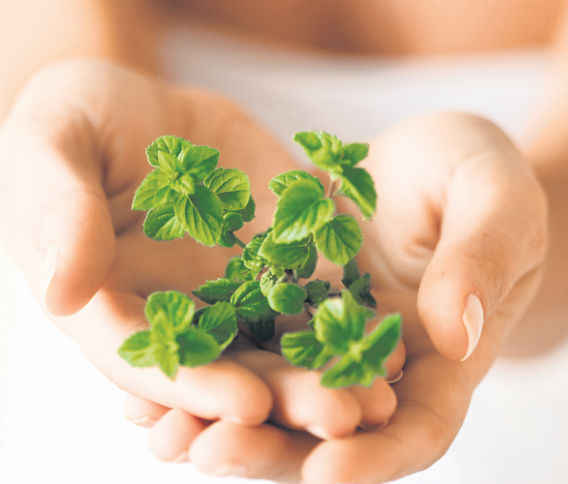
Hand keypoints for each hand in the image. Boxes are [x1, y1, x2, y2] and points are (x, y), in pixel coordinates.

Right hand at [0, 60, 403, 441]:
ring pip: (279, 344)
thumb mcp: (53, 146)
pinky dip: (351, 321)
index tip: (247, 406)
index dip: (194, 388)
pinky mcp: (277, 261)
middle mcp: (175, 316)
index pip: (146, 360)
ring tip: (382, 400)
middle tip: (339, 419)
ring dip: (328, 376)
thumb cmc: (79, 121)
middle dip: (282, 397)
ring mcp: (232, 293)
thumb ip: (58, 212)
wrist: (145, 107)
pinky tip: (391, 342)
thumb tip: (61, 290)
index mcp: (109, 306)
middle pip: (226, 368)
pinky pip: (315, 294)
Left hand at [126, 112, 547, 481]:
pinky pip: (246, 339)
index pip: (418, 428)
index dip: (377, 458)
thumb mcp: (493, 199)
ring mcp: (330, 336)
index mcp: (444, 357)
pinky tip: (152, 369)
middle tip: (210, 452)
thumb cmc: (479, 176)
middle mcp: (382, 364)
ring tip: (163, 427)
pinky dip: (205, 361)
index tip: (326, 473)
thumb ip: (480, 258)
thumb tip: (454, 333)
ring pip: (278, 396)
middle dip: (275, 450)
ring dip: (225, 419)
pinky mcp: (289, 302)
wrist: (432, 161)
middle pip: (332, 431)